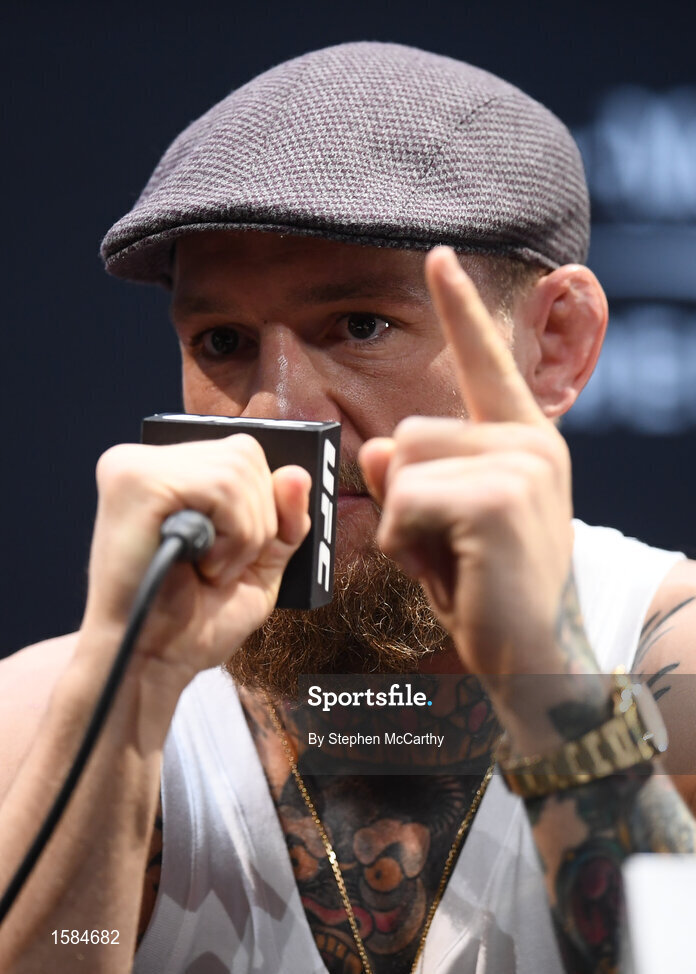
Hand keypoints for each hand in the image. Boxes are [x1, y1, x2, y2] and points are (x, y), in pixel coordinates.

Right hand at [80, 434, 310, 681]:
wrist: (154, 664)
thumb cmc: (196, 620)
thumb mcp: (261, 562)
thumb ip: (284, 517)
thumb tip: (297, 472)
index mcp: (172, 473)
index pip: (245, 453)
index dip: (265, 503)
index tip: (247, 551)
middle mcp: (148, 461)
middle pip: (246, 455)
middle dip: (255, 524)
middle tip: (216, 568)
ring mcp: (135, 466)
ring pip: (237, 472)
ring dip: (242, 537)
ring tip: (206, 568)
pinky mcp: (133, 481)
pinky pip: (220, 488)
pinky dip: (228, 538)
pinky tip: (197, 564)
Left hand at [359, 247, 573, 677]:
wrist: (536, 659)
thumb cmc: (488, 590)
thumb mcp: (441, 524)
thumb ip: (412, 474)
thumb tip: (378, 445)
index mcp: (521, 440)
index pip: (484, 361)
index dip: (459, 308)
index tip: (437, 256)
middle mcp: (528, 441)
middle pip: (407, 432)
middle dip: (405, 497)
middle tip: (448, 549)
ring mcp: (521, 465)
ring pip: (401, 466)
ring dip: (406, 526)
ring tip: (452, 561)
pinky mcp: (500, 499)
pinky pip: (405, 504)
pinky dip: (408, 548)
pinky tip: (453, 573)